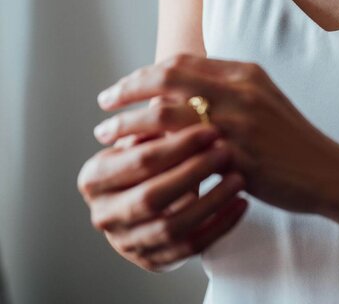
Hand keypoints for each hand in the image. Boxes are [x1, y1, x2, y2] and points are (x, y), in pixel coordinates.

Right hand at [77, 122, 247, 271]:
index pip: (138, 160)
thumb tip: (174, 81)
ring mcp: (129, 240)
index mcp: (95, 177)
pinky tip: (242, 202)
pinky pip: (192, 246)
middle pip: (152, 195)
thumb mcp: (149, 136)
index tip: (211, 130)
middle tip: (227, 152)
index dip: (176, 145)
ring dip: (210, 200)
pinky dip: (220, 225)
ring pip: (173, 226)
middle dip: (193, 172)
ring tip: (239, 177)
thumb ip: (158, 115)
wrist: (155, 198)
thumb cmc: (155, 156)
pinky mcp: (155, 259)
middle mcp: (105, 212)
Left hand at [93, 53, 338, 214]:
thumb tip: (181, 90)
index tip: (122, 88)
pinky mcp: (237, 154)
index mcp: (245, 73)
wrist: (327, 171)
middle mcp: (239, 90)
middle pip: (167, 78)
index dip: (144, 73)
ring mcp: (238, 122)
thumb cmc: (292, 140)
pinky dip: (151, 153)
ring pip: (165, 112)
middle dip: (127, 89)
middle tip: (104, 104)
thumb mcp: (264, 101)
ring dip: (128, 122)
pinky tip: (136, 161)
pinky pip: (180, 150)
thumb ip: (228, 90)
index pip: (181, 63)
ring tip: (107, 133)